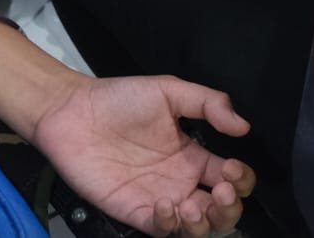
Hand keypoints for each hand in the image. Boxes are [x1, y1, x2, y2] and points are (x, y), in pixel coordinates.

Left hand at [31, 75, 255, 236]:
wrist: (71, 110)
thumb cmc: (116, 99)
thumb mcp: (167, 90)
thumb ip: (208, 102)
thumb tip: (243, 125)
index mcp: (193, 156)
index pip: (232, 179)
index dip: (242, 180)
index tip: (233, 168)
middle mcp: (180, 181)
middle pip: (221, 212)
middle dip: (231, 209)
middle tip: (224, 191)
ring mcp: (158, 198)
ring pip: (197, 229)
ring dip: (206, 225)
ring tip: (195, 206)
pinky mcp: (134, 210)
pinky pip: (161, 230)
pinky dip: (170, 224)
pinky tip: (166, 205)